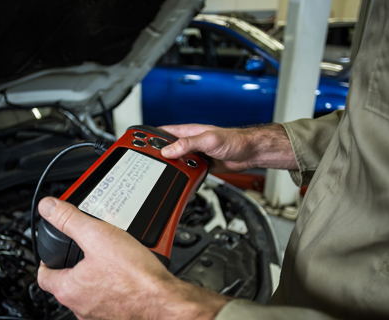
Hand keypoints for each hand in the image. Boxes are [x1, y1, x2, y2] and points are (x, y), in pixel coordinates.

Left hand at [37, 197, 230, 319]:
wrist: (165, 302)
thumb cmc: (135, 277)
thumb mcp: (98, 236)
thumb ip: (70, 220)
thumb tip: (48, 207)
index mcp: (69, 288)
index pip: (44, 276)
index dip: (47, 260)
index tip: (53, 252)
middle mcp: (81, 307)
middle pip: (69, 284)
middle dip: (76, 266)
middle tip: (87, 250)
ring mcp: (100, 315)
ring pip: (91, 292)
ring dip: (97, 277)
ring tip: (111, 259)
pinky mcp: (120, 316)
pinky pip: (112, 298)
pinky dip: (116, 286)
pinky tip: (128, 274)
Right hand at [159, 123, 297, 172]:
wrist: (250, 153)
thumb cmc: (235, 140)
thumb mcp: (208, 139)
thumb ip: (188, 144)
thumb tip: (169, 150)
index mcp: (188, 131)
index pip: (163, 132)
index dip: (150, 136)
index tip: (138, 141)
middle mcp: (190, 143)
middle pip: (167, 149)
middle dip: (157, 155)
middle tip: (146, 162)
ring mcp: (195, 155)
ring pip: (177, 163)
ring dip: (172, 168)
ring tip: (163, 173)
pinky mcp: (201, 166)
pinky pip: (187, 172)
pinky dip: (183, 176)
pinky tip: (181, 180)